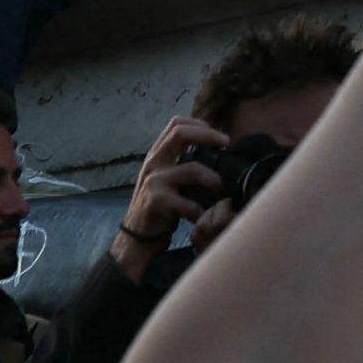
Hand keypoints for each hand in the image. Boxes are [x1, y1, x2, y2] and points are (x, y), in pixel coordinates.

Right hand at [107, 113, 226, 271]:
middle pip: (180, 133)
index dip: (200, 125)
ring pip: (194, 169)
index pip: (176, 124)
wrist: (137, 238)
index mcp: (157, 155)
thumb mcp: (166, 179)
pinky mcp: (157, 201)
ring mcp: (154, 181)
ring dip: (214, 180)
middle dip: (209, 135)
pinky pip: (190, 203)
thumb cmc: (159, 208)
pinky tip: (206, 216)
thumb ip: (181, 163)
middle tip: (226, 144)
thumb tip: (215, 152)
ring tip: (222, 191)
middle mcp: (153, 163)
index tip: (218, 136)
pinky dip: (203, 211)